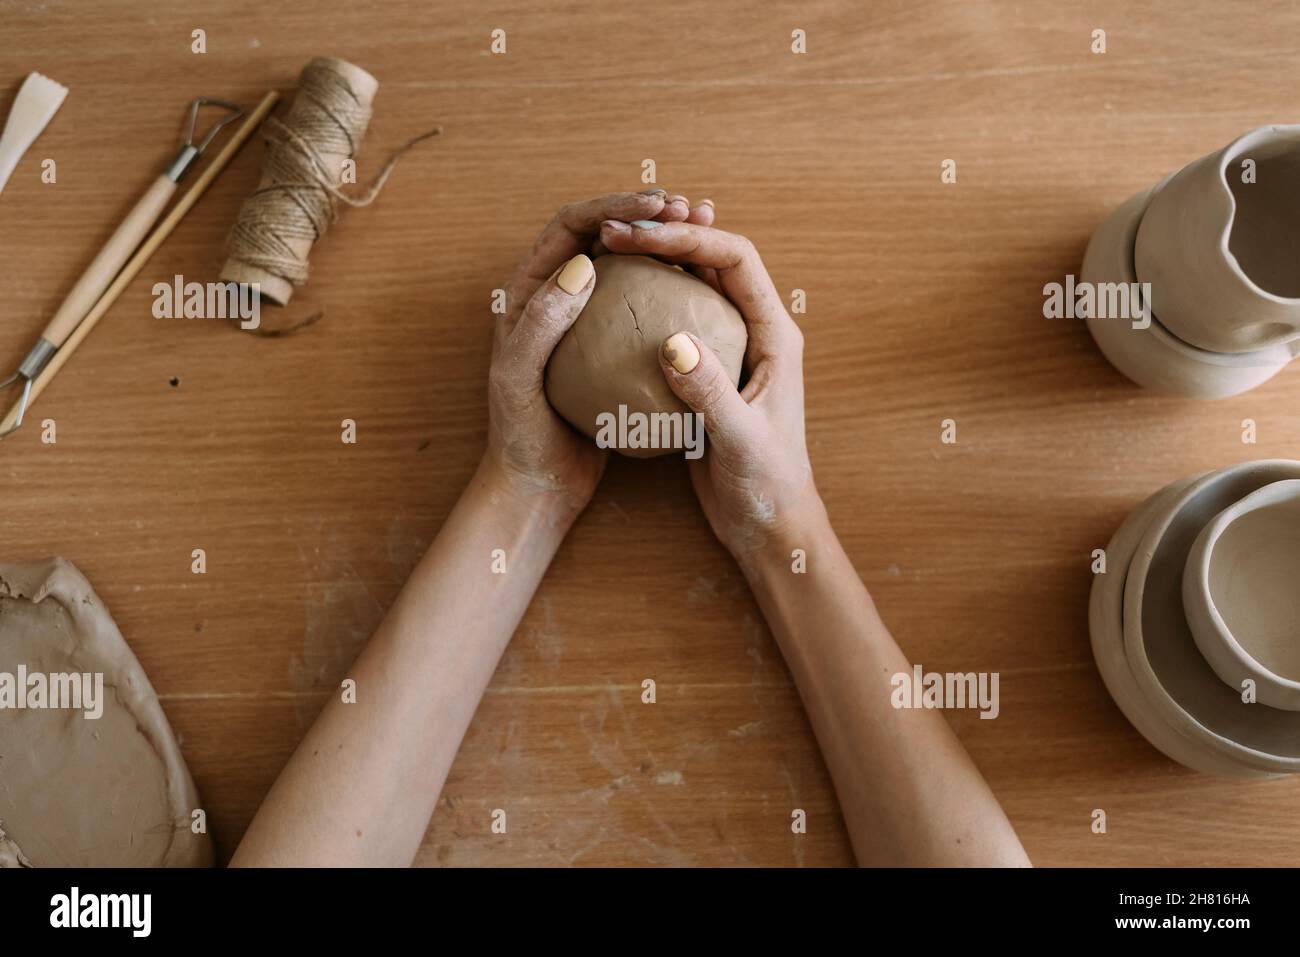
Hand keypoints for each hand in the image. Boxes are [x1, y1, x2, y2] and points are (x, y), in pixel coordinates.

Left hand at [485, 191, 715, 513]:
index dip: (615, 205)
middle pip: (607, 234)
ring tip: (707, 231)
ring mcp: (588, 321)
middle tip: (693, 207)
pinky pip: (647, 307)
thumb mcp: (518, 379)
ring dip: (668, 244)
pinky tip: (709, 292)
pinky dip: (676, 290)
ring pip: (632, 266)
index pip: (572, 226)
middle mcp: (558, 295)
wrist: (537, 485)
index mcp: (529, 288)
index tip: (659, 206)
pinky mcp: (613, 349)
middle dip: (649, 212)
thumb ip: (542, 323)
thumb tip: (585, 263)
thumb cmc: (520, 436)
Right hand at [597, 219, 819, 559]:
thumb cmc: (766, 486)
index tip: (638, 236)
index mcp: (775, 334)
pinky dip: (643, 305)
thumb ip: (710, 392)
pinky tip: (604, 309)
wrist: (768, 526)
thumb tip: (672, 341)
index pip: (735, 259)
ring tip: (604, 253)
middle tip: (609, 233)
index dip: (688, 238)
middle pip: (711, 260)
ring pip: (691, 286)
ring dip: (652, 264)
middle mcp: (754, 331)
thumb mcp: (739, 441)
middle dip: (664, 237)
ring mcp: (728, 350)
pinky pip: (672, 321)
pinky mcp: (705, 374)